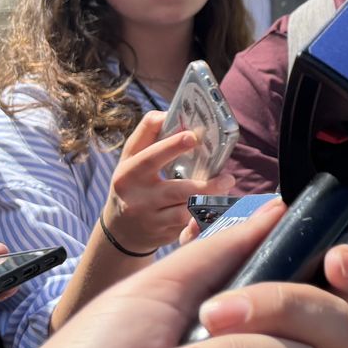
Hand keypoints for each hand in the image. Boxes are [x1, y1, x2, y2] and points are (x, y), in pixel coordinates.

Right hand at [104, 112, 230, 253]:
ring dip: (210, 201)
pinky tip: (216, 207)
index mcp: (128, 174)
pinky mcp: (164, 235)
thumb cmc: (132, 184)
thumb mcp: (130, 158)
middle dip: (206, 186)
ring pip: (187, 211)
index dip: (172, 146)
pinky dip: (205, 216)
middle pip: (177, 191)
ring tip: (225, 189)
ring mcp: (151, 220)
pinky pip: (190, 226)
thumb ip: (147, 133)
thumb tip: (168, 113)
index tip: (193, 137)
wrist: (120, 231)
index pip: (150, 157)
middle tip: (228, 178)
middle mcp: (138, 199)